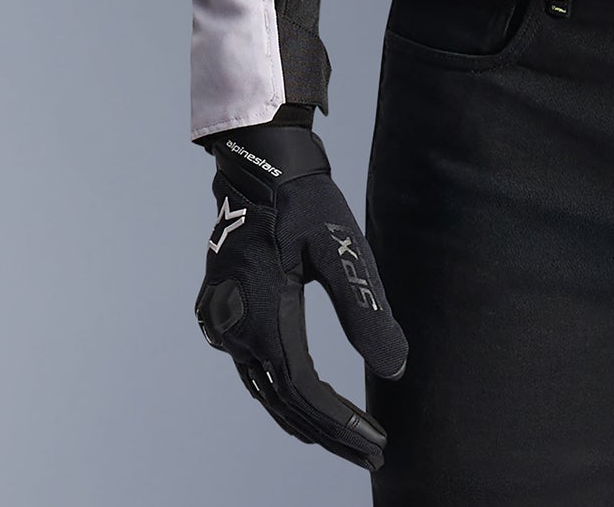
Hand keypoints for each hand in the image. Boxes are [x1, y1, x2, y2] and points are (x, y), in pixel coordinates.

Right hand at [194, 123, 408, 468]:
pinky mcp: (217, 315)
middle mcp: (235, 330)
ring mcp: (221, 325)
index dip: (342, 424)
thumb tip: (396, 369)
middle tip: (372, 451)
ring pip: (264, 390)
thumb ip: (366, 310)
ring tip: (346, 438)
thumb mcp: (342, 249)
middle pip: (284, 402)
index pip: (305, 393)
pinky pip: (252, 369)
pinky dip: (281, 391)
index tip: (378, 441)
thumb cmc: (305, 200)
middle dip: (329, 432)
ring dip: (305, 417)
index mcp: (264, 316)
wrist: (257, 162)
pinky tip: (305, 400)